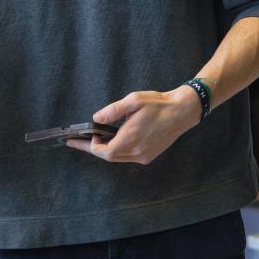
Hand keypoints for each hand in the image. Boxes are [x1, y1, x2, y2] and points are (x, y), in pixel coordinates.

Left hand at [65, 87, 200, 164]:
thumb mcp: (133, 101)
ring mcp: (145, 155)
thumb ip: (112, 110)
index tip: (83, 136)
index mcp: (132, 138)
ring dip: (104, 150)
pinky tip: (111, 139)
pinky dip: (116, 149)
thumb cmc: (158, 104)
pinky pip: (128, 156)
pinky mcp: (150, 154)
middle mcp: (138, 151)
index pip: (105, 151)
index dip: (91, 146)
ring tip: (90, 140)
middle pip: (110, 156)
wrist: (183, 112)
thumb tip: (95, 118)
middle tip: (76, 142)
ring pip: (118, 157)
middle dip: (92, 149)